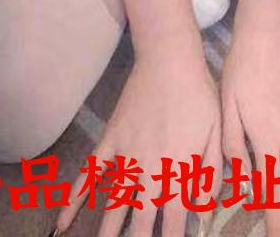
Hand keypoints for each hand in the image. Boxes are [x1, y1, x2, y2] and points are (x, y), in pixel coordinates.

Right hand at [54, 44, 221, 236]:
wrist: (170, 60)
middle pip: (140, 222)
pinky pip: (89, 174)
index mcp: (178, 173)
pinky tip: (63, 221)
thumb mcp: (216, 134)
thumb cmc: (199, 96)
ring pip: (113, 206)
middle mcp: (150, 172)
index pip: (174, 223)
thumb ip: (211, 175)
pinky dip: (75, 198)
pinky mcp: (110, 141)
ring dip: (107, 232)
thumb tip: (204, 211)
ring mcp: (126, 157)